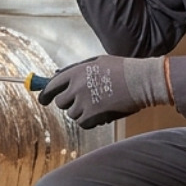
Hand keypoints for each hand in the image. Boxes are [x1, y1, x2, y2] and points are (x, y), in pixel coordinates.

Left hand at [36, 55, 168, 128]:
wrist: (141, 81)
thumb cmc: (122, 69)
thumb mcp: (97, 62)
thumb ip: (75, 69)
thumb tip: (55, 75)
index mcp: (76, 72)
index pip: (51, 86)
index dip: (45, 95)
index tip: (44, 100)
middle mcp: (76, 87)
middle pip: (60, 103)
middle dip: (68, 103)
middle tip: (81, 102)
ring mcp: (84, 102)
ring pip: (72, 114)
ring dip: (82, 112)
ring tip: (99, 104)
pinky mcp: (93, 115)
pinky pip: (83, 123)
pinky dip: (90, 121)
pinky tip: (102, 112)